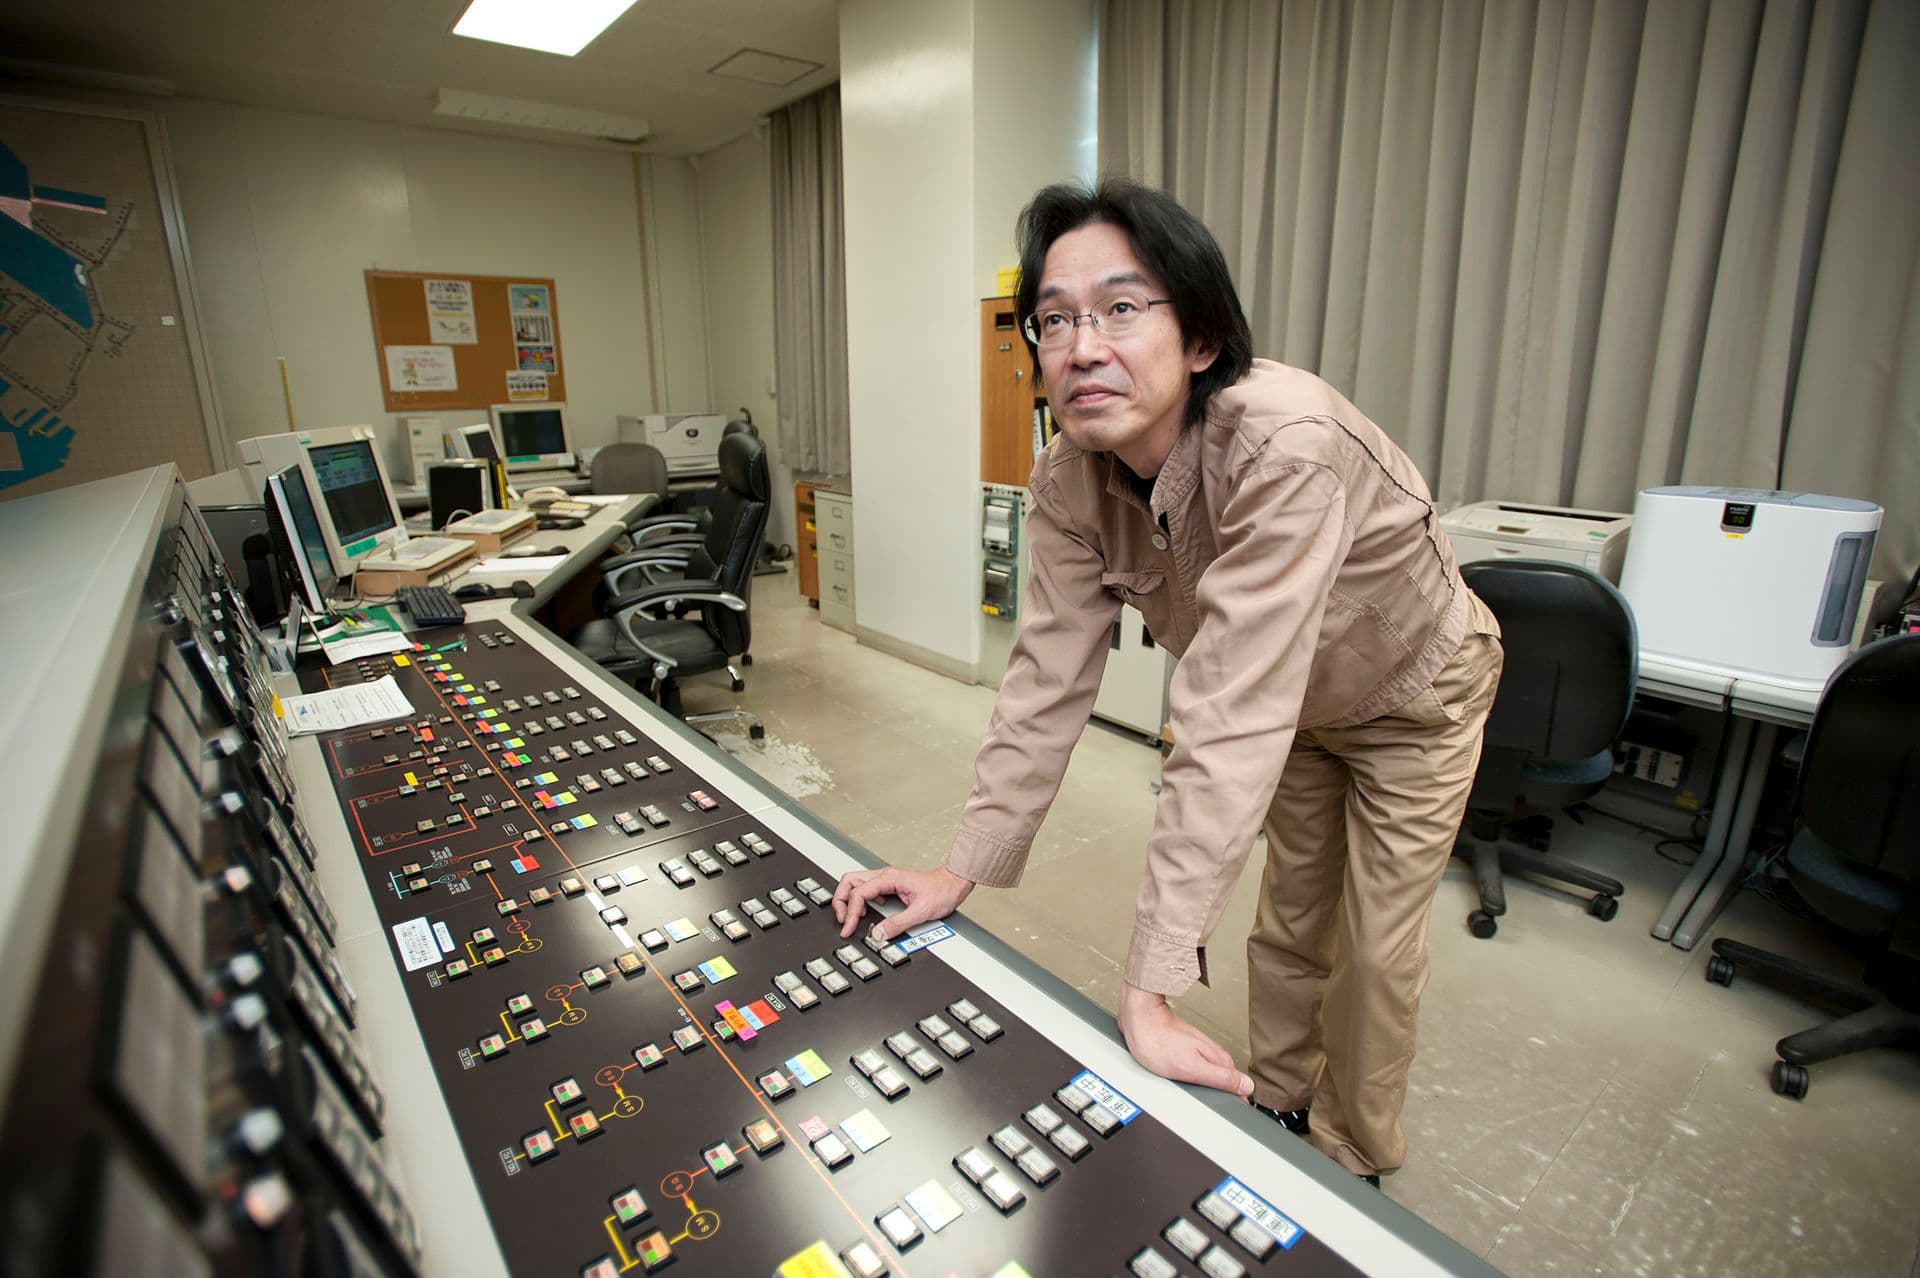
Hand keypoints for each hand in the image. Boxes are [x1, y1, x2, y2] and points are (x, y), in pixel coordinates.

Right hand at [832, 865, 973, 939]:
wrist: (954, 883)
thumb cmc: (941, 891)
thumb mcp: (920, 911)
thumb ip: (898, 923)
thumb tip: (878, 934)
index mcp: (889, 878)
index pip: (858, 893)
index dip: (849, 912)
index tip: (848, 928)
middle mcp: (884, 876)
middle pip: (849, 881)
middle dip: (841, 901)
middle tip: (843, 920)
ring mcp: (885, 880)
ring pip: (855, 884)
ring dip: (849, 900)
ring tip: (853, 918)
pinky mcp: (889, 885)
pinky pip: (866, 889)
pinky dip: (860, 901)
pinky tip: (868, 912)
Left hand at [1116, 985, 1253, 1097]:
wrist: (1139, 1019)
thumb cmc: (1158, 1042)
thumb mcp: (1192, 1067)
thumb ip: (1220, 1077)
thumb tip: (1246, 1086)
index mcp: (1218, 1058)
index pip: (1239, 1084)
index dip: (1237, 1100)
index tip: (1232, 1112)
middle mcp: (1212, 1052)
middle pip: (1226, 1080)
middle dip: (1222, 1095)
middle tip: (1214, 1110)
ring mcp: (1199, 1050)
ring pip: (1212, 1074)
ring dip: (1208, 1087)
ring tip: (1201, 1100)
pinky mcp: (1187, 1050)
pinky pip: (1198, 1069)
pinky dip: (1195, 1079)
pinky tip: (1188, 1084)